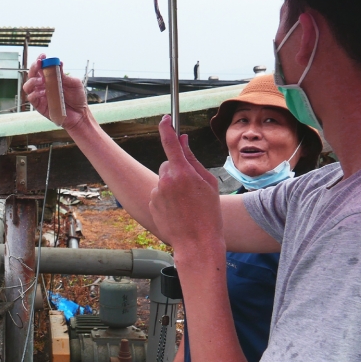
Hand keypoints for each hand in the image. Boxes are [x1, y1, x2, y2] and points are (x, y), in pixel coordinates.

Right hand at [22, 54, 92, 131]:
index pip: (41, 68)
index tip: (42, 56)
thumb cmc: (77, 98)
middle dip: (34, 67)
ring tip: (41, 80)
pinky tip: (43, 92)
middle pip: (32, 74)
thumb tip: (59, 63)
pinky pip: (31, 98)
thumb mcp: (74, 83)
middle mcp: (43, 86)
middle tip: (39, 64)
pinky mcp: (39, 105)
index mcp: (51, 78)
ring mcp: (40, 95)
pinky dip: (35, 93)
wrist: (79, 114)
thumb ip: (64, 75)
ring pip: (27, 86)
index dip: (40, 61)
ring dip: (32, 81)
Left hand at [149, 116, 223, 252]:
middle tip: (191, 187)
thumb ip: (193, 160)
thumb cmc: (209, 213)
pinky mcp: (151, 203)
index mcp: (182, 172)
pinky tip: (177, 211)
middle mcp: (166, 180)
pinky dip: (166, 198)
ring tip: (186, 203)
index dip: (166, 128)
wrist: (197, 242)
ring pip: (163, 179)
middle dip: (177, 169)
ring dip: (172, 185)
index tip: (165, 119)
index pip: (170, 143)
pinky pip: (158, 193)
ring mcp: (156, 192)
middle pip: (168, 163)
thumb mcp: (208, 183)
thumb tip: (183, 140)